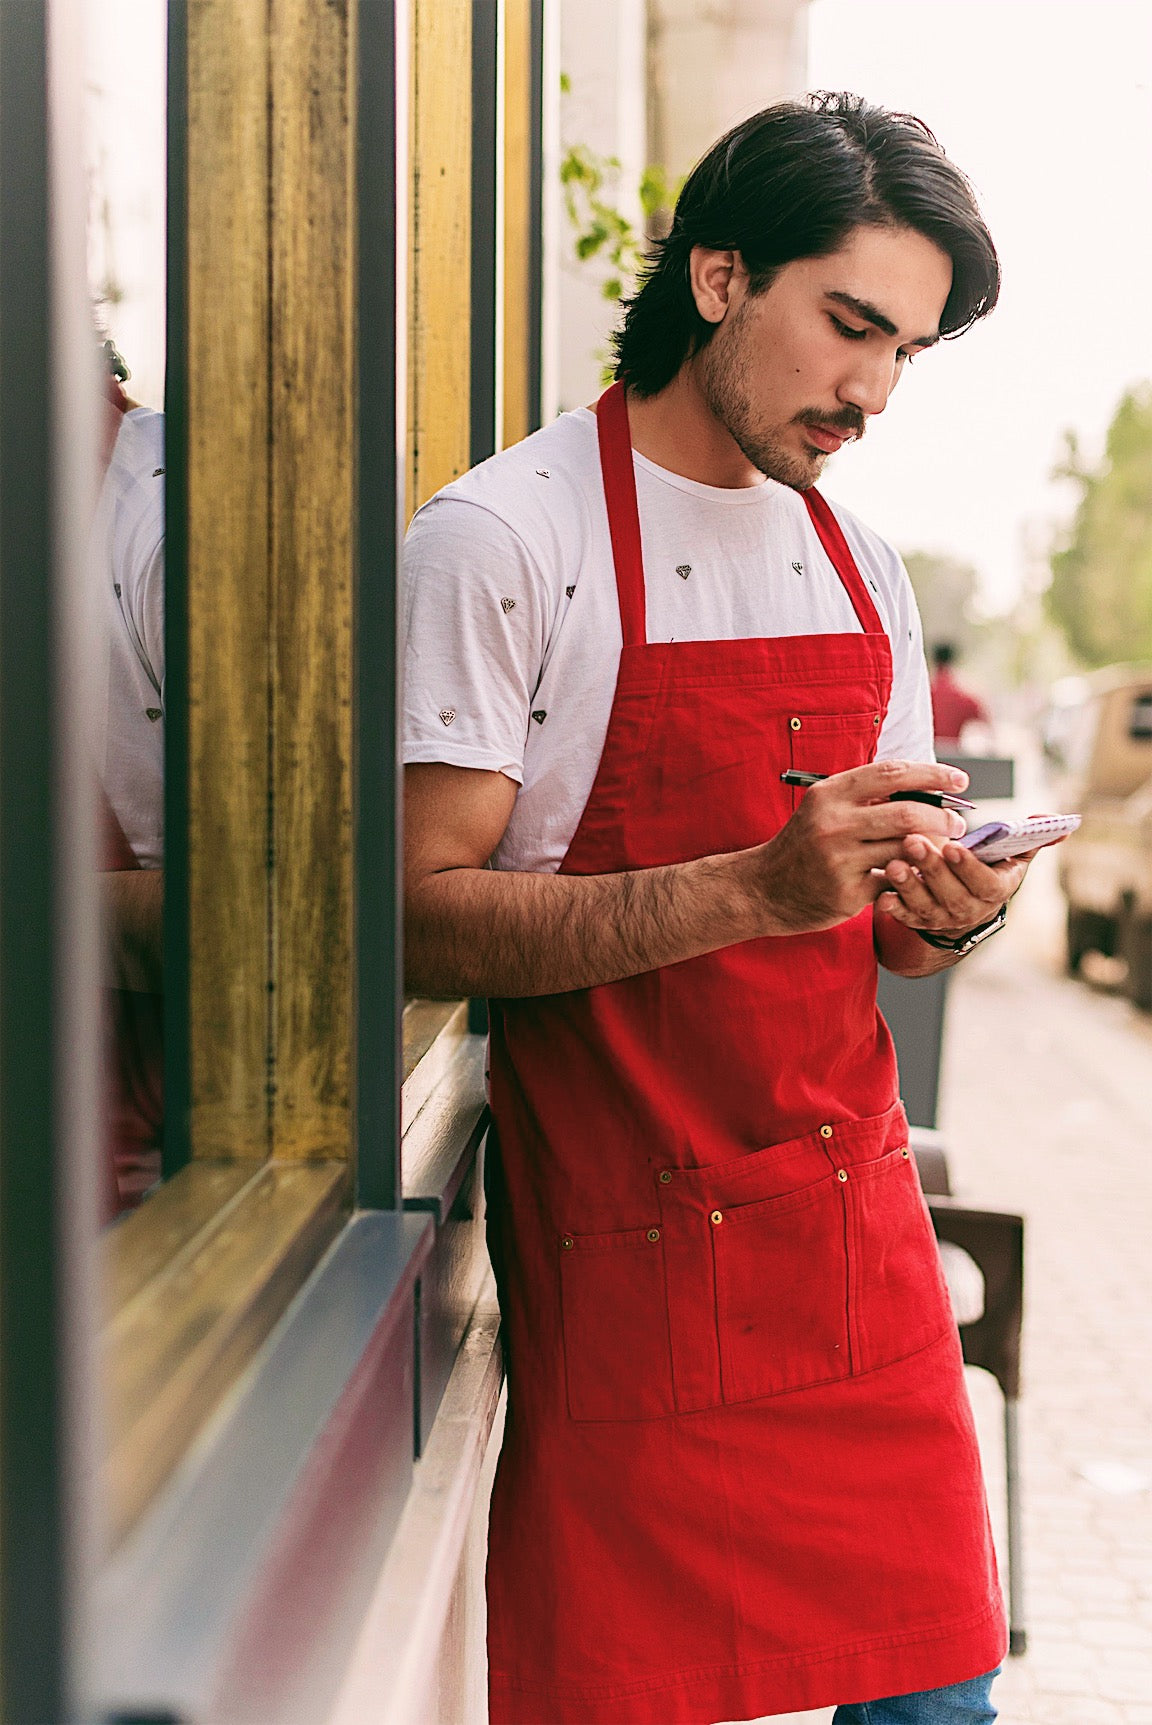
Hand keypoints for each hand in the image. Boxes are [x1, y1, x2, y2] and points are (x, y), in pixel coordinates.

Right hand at [750, 759, 969, 934]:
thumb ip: (866, 796)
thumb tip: (925, 787)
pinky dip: (911, 877)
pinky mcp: (846, 894)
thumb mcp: (825, 808)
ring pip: (905, 850)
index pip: (892, 773)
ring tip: (944, 851)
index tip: (959, 779)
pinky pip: (894, 882)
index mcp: (830, 794)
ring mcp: (839, 860)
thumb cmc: (804, 844)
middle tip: (958, 825)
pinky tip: (919, 875)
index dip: (932, 774)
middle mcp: (833, 823)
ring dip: (934, 851)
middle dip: (943, 819)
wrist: (763, 888)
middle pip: (907, 814)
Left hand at [875, 833, 1034, 935]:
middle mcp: (969, 910)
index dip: (969, 868)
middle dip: (932, 869)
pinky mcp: (918, 920)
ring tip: (894, 864)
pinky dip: (893, 907)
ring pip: (925, 906)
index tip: (953, 847)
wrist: (966, 905)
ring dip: (909, 886)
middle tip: (913, 842)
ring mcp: (942, 918)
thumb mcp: (1013, 855)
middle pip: (952, 895)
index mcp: (995, 890)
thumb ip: (1032, 838)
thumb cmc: (988, 869)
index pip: (985, 883)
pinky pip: (904, 918)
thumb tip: (1060, 824)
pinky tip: (882, 893)